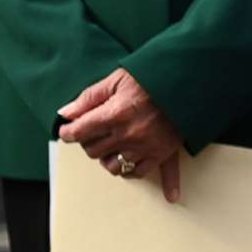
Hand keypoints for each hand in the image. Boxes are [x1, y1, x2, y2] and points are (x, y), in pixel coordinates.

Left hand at [56, 69, 182, 185]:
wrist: (186, 84)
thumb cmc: (150, 78)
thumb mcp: (116, 80)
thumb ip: (89, 98)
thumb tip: (65, 113)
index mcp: (114, 114)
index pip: (80, 131)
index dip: (68, 132)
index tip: (66, 132)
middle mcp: (128, 135)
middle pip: (94, 151)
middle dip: (87, 141)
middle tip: (91, 131)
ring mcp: (144, 148)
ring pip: (113, 166)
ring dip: (107, 157)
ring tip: (110, 144)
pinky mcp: (160, 155)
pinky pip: (138, 173)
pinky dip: (130, 170)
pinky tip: (127, 163)